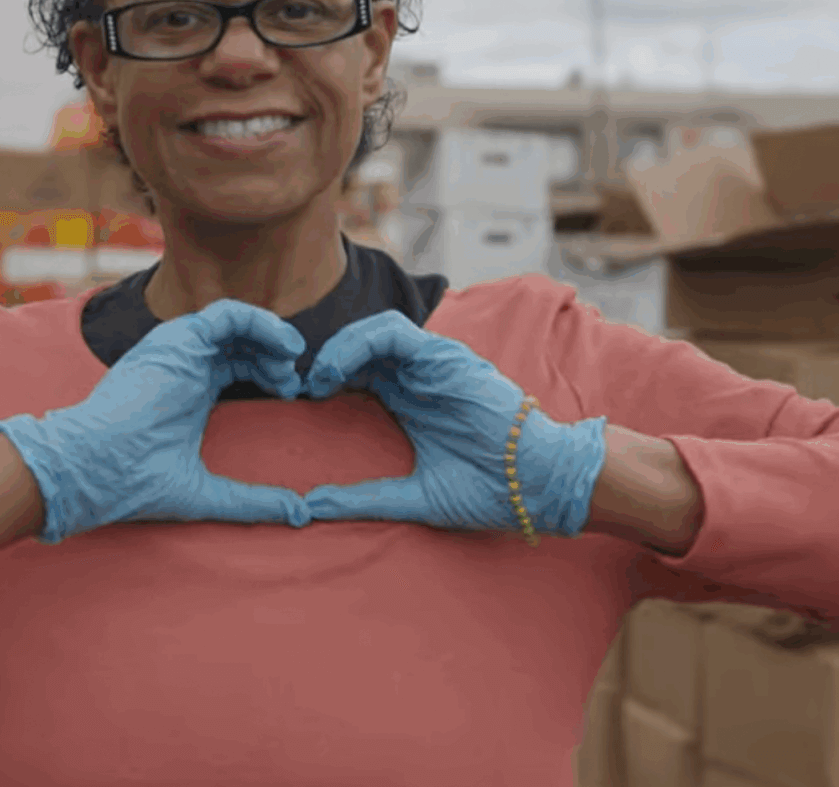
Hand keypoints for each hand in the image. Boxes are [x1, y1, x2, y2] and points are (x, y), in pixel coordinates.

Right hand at [0, 299, 310, 543]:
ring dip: (270, 335)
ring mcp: (178, 349)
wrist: (97, 468)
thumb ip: (253, 500)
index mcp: (186, 391)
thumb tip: (298, 514)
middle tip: (291, 381)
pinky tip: (282, 345)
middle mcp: (181, 364)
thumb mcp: (207, 492)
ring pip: (235, 322)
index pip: (233, 366)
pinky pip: (228, 314)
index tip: (288, 395)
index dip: (266, 374)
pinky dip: (260, 322)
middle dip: (271, 356)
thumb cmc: (136, 481)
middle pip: (238, 343)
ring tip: (290, 357)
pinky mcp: (177, 340)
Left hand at [300, 312, 606, 536]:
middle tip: (298, 390)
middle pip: (361, 350)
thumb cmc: (490, 491)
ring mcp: (433, 363)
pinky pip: (392, 332)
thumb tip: (311, 507)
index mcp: (411, 402)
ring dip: (337, 349)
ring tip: (317, 380)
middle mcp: (420, 376)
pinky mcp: (445, 356)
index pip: (358, 375)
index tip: (301, 407)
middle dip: (325, 363)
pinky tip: (337, 371)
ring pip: (373, 332)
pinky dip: (358, 343)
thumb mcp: (414, 496)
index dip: (326, 383)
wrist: (540, 483)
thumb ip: (365, 498)